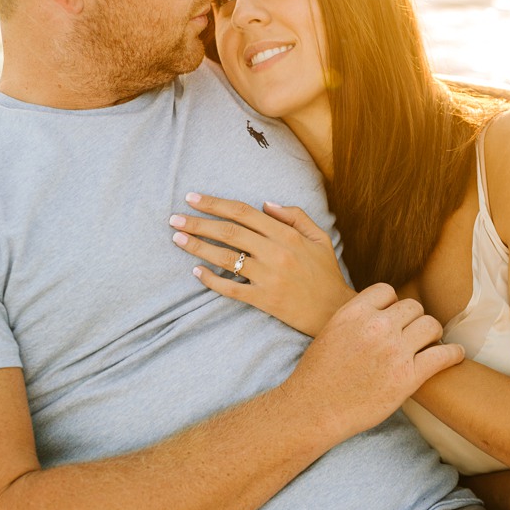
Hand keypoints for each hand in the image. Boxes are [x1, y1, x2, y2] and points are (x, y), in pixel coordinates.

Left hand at [171, 194, 354, 336]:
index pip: (243, 213)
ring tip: (177, 239)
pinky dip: (212, 280)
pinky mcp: (264, 300)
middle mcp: (275, 253)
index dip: (216, 204)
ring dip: (199, 247)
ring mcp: (268, 277)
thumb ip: (293, 216)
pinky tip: (197, 272)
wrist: (335, 311)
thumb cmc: (326, 273)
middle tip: (175, 218)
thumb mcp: (318, 237)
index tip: (193, 198)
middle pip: (230, 232)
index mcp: (286, 235)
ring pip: (226, 258)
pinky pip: (232, 289)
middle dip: (199, 223)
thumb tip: (264, 203)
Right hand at [291, 284, 463, 438]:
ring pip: (430, 325)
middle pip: (412, 306)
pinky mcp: (407, 377)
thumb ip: (356, 317)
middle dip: (413, 319)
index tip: (394, 317)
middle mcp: (377, 326)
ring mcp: (394, 350)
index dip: (392, 304)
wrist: (314, 409)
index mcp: (355, 312)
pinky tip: (456, 356)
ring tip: (431, 342)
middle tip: (414, 334)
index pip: (388, 291)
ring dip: (432, 333)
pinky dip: (453, 354)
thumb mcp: (331, 331)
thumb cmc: (319, 374)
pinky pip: (442, 356)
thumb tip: (378, 311)